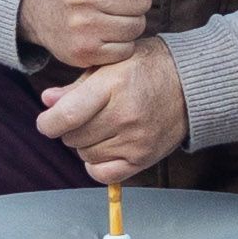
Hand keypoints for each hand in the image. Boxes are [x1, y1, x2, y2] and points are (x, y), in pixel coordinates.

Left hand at [36, 38, 187, 183]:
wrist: (190, 84)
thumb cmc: (147, 68)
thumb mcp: (111, 64)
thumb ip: (77, 85)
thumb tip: (48, 102)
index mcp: (113, 85)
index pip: (68, 115)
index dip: (48, 123)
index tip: (47, 122)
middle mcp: (125, 115)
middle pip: (74, 137)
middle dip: (69, 130)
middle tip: (83, 118)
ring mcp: (136, 139)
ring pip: (86, 155)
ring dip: (85, 145)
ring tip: (100, 128)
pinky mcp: (144, 158)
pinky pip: (104, 174)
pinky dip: (97, 165)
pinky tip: (104, 149)